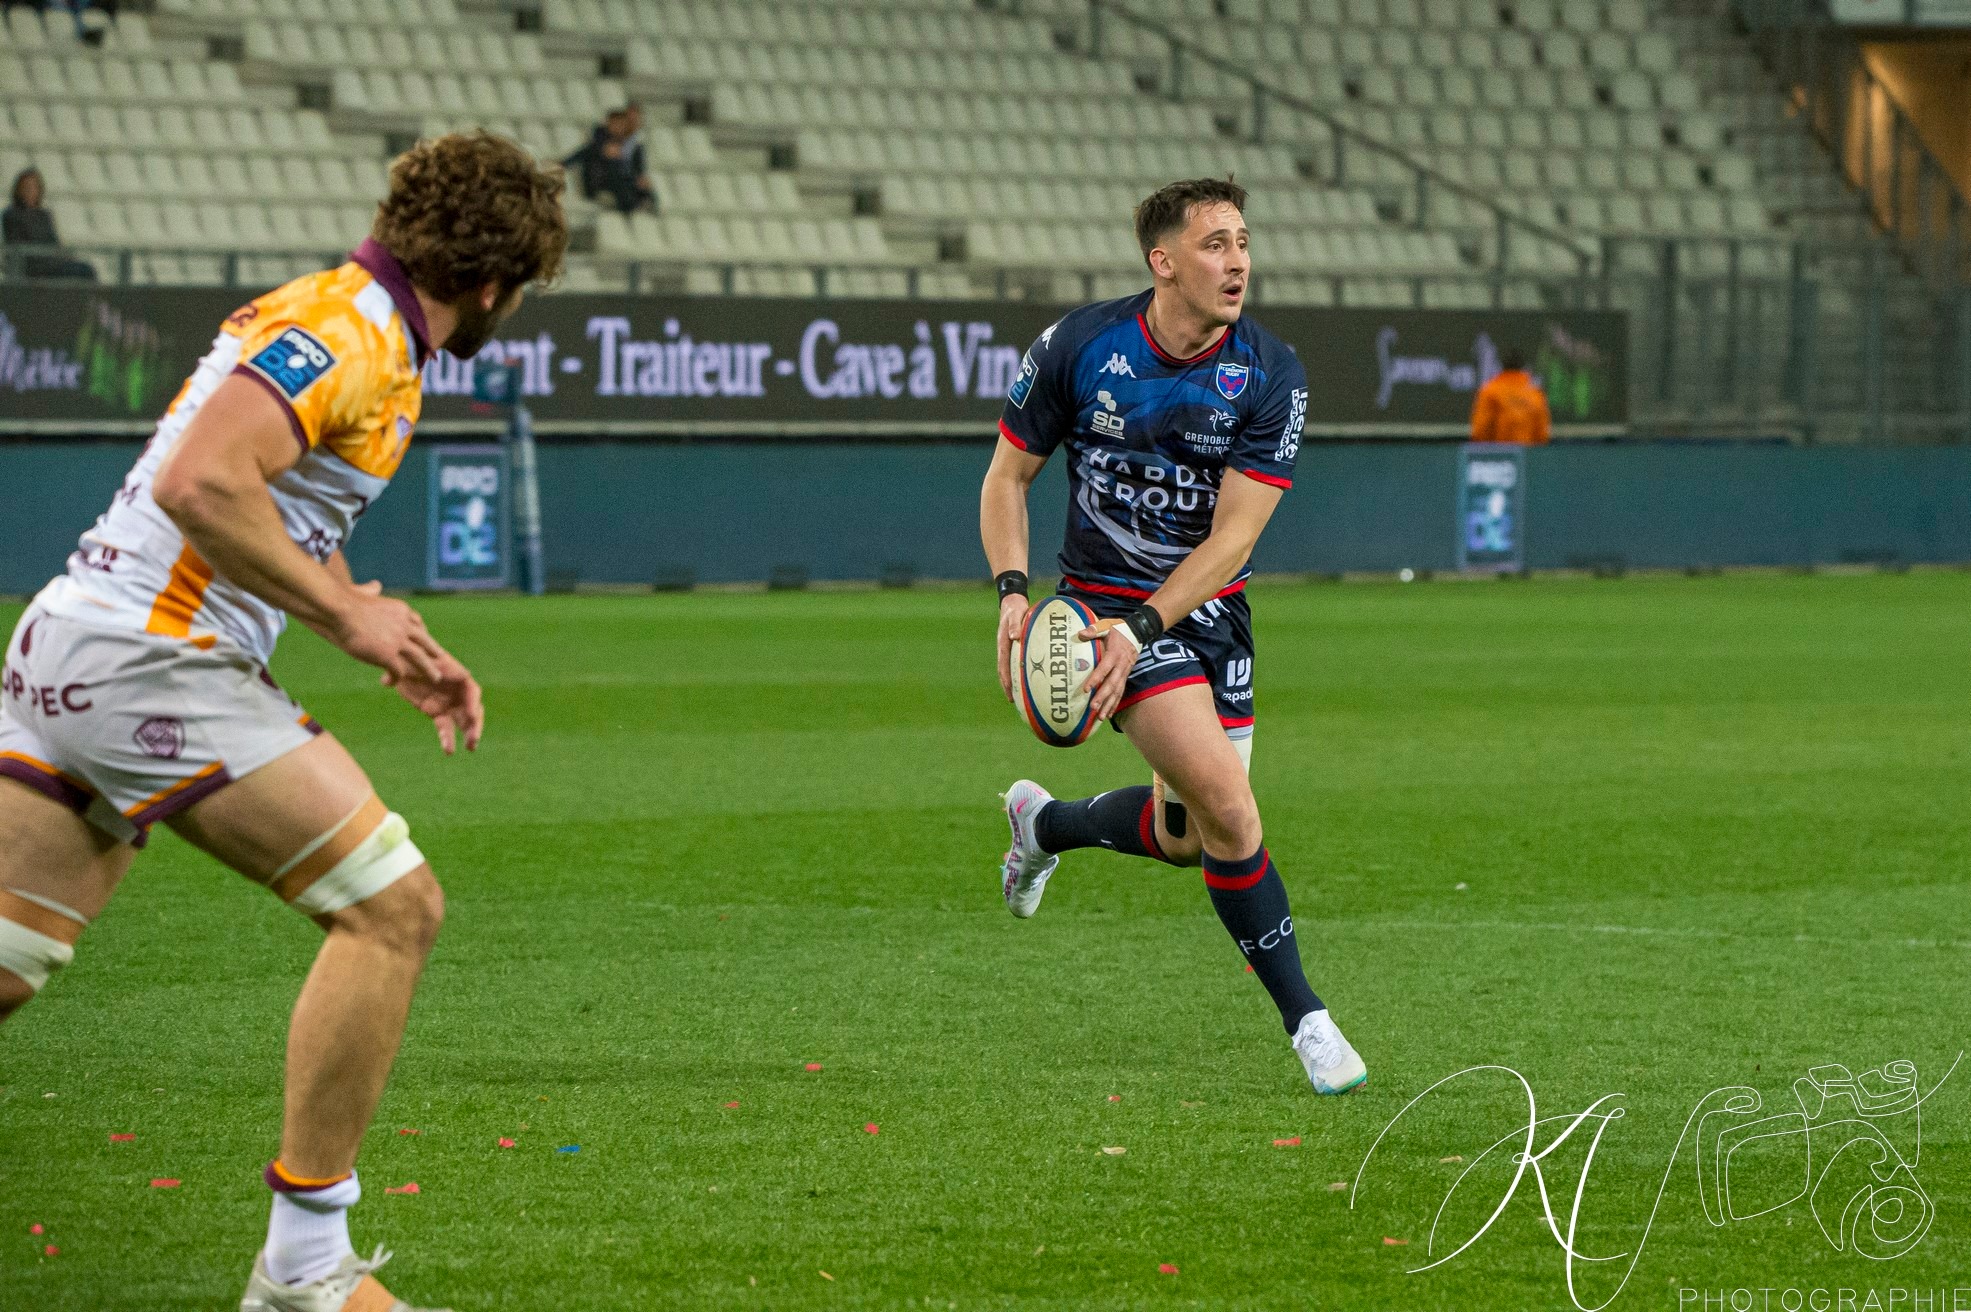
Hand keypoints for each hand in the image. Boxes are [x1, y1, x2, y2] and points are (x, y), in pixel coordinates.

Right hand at [328, 582, 447, 684]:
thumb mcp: (365, 592)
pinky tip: (390, 682)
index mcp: (400, 610)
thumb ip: (372, 591)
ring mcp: (398, 641)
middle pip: (424, 640)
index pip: (416, 621)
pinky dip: (395, 678)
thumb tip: (375, 584)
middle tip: (440, 656)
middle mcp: (404, 625)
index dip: (421, 631)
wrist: (341, 610)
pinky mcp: (388, 655)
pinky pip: (398, 672)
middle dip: (433, 649)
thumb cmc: (345, 600)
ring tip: (435, 678)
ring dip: (429, 670)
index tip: (425, 636)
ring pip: (420, 659)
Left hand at [381, 649, 483, 754]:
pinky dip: (448, 738)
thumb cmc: (409, 655)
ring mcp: (447, 702)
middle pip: (472, 708)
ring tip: (471, 748)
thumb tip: (391, 681)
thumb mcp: (409, 660)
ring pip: (462, 720)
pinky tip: (449, 751)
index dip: (473, 703)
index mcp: (455, 674)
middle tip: (474, 737)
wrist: (402, 659)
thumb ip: (406, 670)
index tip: (473, 715)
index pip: (471, 690)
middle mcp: (456, 690)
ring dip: (468, 733)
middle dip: (475, 723)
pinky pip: (445, 726)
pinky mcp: (436, 712)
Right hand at [995, 593, 1031, 702]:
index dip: (1006, 679)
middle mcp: (1005, 649)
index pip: (1003, 666)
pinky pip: (1017, 662)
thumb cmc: (1015, 608)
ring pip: (1010, 669)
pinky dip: (1021, 672)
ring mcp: (1010, 649)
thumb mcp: (1015, 613)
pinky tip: (1030, 678)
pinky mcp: (1016, 647)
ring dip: (1014, 682)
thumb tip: (1014, 636)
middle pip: (1005, 672)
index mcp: (1003, 644)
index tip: (1010, 691)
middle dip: (1009, 686)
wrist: (1012, 603)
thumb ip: (1014, 624)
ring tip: (1021, 695)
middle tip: (1014, 701)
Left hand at [1077, 618, 1140, 722]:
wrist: (1138, 632)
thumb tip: (1080, 634)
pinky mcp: (1125, 676)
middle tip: (1093, 708)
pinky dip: (1115, 703)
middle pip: (1112, 684)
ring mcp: (1125, 672)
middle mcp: (1121, 666)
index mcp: (1115, 654)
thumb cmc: (1119, 629)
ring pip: (1117, 691)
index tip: (1086, 689)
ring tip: (1100, 717)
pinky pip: (1121, 692)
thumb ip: (1094, 630)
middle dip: (1102, 697)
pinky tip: (1108, 714)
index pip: (1104, 668)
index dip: (1096, 679)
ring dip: (1109, 704)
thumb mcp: (1107, 625)